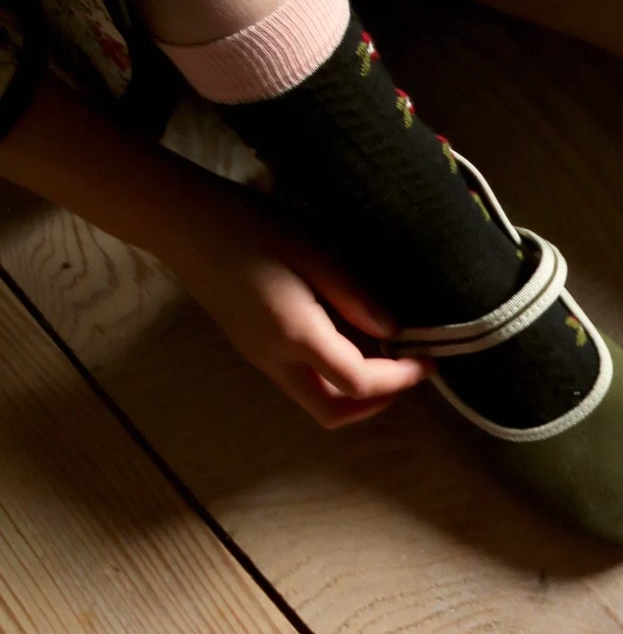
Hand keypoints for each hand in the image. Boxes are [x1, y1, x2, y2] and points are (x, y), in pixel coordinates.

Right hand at [167, 188, 433, 430]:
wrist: (182, 222)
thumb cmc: (247, 223)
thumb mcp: (312, 249)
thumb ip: (354, 295)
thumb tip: (392, 330)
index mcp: (296, 334)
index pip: (359, 382)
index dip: (401, 378)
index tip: (428, 359)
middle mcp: (275, 359)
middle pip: (333, 412)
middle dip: (376, 402)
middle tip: (406, 370)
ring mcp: (259, 358)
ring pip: (315, 400)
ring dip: (353, 392)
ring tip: (383, 353)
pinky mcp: (252, 348)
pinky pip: (299, 380)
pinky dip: (331, 376)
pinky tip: (348, 338)